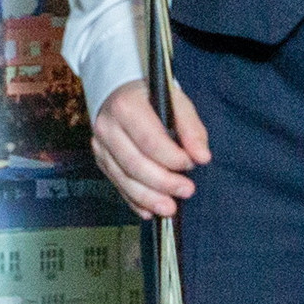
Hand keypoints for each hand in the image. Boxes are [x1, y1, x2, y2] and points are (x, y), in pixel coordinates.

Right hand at [92, 76, 211, 218]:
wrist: (119, 92)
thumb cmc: (152, 97)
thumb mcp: (176, 100)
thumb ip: (191, 128)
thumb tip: (202, 156)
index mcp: (126, 106)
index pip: (149, 139)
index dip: (171, 157)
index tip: (191, 164)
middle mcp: (107, 127)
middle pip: (134, 163)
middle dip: (163, 182)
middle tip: (187, 191)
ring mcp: (100, 146)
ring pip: (123, 178)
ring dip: (148, 197)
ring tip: (170, 208)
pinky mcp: (101, 160)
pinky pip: (117, 185)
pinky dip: (134, 200)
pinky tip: (149, 210)